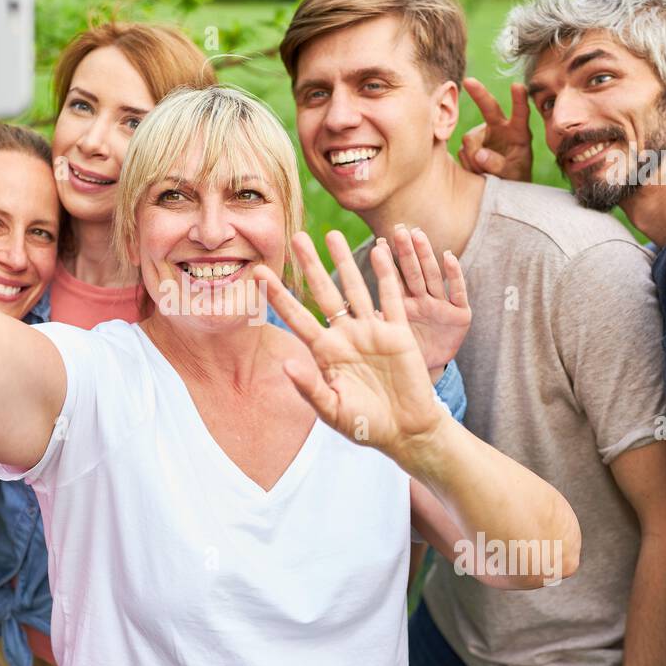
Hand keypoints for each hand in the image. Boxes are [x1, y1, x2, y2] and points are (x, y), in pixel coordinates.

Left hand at [254, 231, 446, 460]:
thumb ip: (310, 388)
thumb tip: (286, 363)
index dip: (279, 295)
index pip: (297, 317)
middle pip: (324, 292)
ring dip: (344, 261)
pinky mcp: (398, 333)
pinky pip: (391, 298)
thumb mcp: (333, 410)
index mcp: (325, 353)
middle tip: (295, 236)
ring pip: (355, 287)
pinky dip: (386, 275)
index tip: (259, 273)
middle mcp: (345, 335)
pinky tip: (378, 250)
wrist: (406, 431)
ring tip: (332, 233)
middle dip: (310, 265)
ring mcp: (372, 331)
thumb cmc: (365, 425)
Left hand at [382, 224, 469, 372]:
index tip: (379, 243)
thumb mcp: (385, 343)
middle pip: (413, 273)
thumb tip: (344, 307)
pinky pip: (458, 293)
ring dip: (426, 256)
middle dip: (406, 252)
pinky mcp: (460, 315)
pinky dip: (455, 276)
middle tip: (399, 230)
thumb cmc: (402, 361)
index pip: (393, 280)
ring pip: (433, 277)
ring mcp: (441, 307)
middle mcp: (421, 302)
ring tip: (418, 235)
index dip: (387, 262)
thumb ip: (369, 325)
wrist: (426, 379)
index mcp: (402, 306)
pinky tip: (449, 257)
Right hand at [457, 78, 533, 182]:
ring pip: (470, 140)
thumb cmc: (515, 178)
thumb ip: (498, 166)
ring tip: (486, 173)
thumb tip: (479, 154)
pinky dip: (468, 163)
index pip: (520, 114)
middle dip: (479, 94)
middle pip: (489, 108)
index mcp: (519, 133)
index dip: (519, 100)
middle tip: (468, 81)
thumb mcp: (512, 175)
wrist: (504, 185)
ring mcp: (484, 134)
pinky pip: (463, 151)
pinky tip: (477, 170)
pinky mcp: (471, 143)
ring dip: (474, 159)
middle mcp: (501, 128)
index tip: (517, 86)